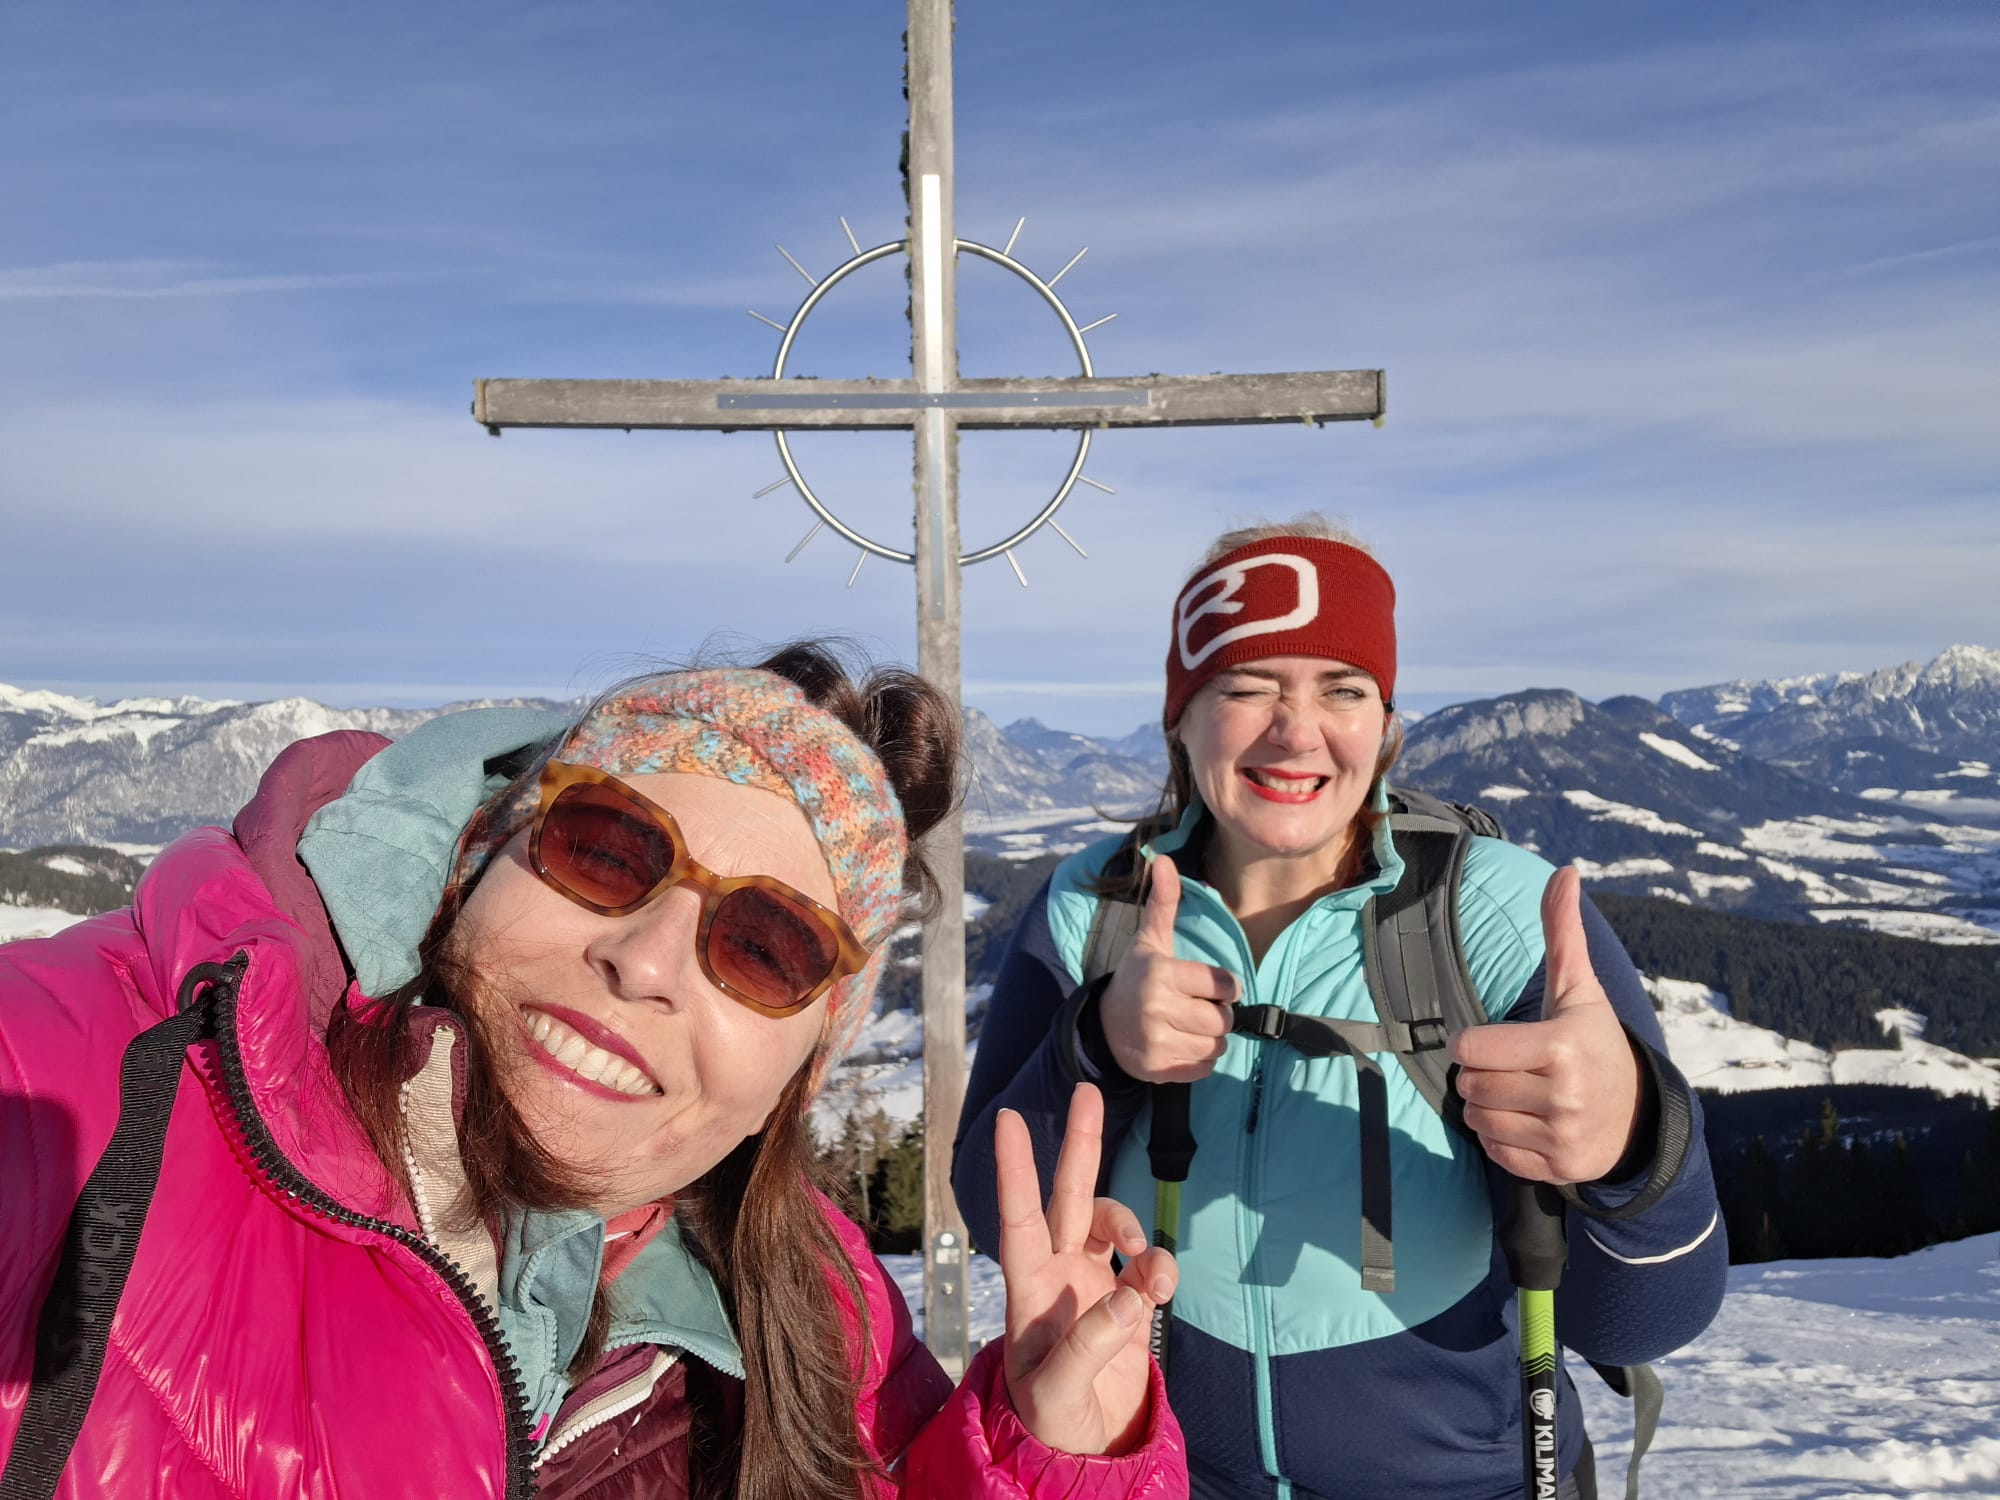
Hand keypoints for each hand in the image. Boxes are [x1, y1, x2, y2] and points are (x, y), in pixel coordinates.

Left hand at [995, 1084, 1177, 1455]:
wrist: (1086, 1455)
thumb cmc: (1051, 1425)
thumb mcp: (1057, 1393)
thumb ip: (1092, 1343)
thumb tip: (1133, 1292)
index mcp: (1028, 1291)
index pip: (1017, 1219)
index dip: (1014, 1169)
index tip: (1007, 1119)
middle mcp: (1058, 1275)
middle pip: (1067, 1196)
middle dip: (1079, 1144)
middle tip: (1088, 1091)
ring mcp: (1092, 1285)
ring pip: (1109, 1222)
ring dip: (1132, 1226)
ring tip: (1151, 1269)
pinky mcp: (1125, 1302)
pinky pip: (1146, 1263)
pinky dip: (1159, 1267)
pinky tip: (1162, 1290)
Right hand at [1098, 854, 1239, 1082]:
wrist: (1104, 1024)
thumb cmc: (1137, 977)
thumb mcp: (1150, 940)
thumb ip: (1163, 902)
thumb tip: (1162, 858)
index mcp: (1160, 973)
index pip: (1224, 984)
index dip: (1223, 986)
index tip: (1208, 985)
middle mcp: (1157, 1008)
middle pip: (1223, 1019)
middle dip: (1218, 1014)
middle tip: (1197, 1008)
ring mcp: (1156, 1042)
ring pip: (1217, 1045)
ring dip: (1211, 1038)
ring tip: (1190, 1026)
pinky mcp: (1158, 1069)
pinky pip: (1204, 1068)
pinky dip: (1200, 1060)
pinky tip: (1182, 1045)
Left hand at [1449, 867, 1641, 1184]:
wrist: (1639, 1115)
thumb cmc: (1594, 1042)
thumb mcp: (1579, 990)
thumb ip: (1562, 932)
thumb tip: (1565, 871)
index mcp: (1561, 1047)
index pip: (1471, 1049)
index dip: (1473, 1044)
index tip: (1493, 1041)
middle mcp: (1563, 1095)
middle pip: (1471, 1086)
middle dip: (1482, 1075)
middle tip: (1514, 1068)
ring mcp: (1562, 1137)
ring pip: (1478, 1121)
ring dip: (1488, 1107)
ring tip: (1521, 1094)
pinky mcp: (1557, 1169)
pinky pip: (1494, 1153)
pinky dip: (1501, 1140)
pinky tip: (1529, 1123)